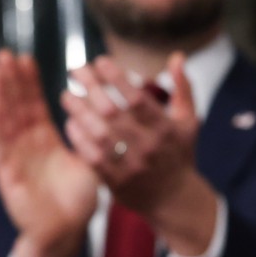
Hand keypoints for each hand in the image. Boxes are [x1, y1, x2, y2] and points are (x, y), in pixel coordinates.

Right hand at [0, 50, 97, 256]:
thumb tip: (106, 112)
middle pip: (16, 107)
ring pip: (5, 121)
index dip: (29, 82)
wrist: (65, 233)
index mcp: (45, 141)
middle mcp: (27, 146)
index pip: (34, 105)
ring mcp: (15, 159)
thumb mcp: (90, 162)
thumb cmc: (77, 201)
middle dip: (10, 81)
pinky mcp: (8, 175)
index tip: (24, 58)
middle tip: (3, 54)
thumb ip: (92, 138)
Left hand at [61, 53, 219, 255]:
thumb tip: (176, 55)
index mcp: (166, 129)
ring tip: (66, 95)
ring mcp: (131, 166)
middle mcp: (149, 147)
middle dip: (91, 88)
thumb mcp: (189, 121)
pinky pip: (92, 158)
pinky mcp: (117, 182)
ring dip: (79, 112)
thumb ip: (183, 87)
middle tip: (75, 70)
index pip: (137, 99)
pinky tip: (70, 123)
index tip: (99, 61)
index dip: (116, 78)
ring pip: (99, 135)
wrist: (175, 201)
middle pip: (113, 113)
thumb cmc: (179, 153)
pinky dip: (79, 140)